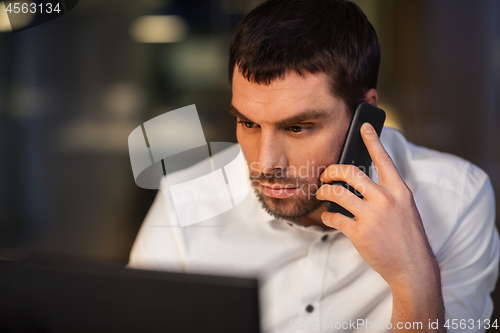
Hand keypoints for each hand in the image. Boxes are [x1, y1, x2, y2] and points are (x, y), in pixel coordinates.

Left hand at [316, 123, 439, 288]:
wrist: (413, 267)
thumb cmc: (407, 236)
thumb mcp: (404, 208)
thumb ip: (386, 193)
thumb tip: (358, 184)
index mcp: (398, 190)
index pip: (384, 159)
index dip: (372, 140)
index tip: (363, 126)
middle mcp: (385, 199)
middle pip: (349, 172)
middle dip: (331, 170)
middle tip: (325, 175)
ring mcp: (372, 215)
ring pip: (336, 192)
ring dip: (323, 191)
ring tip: (321, 194)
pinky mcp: (359, 232)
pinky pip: (333, 217)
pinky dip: (327, 215)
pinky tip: (329, 216)